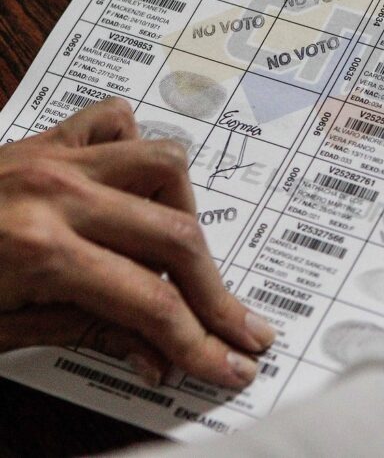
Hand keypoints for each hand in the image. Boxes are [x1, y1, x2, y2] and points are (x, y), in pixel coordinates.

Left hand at [0, 98, 275, 388]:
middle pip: (177, 240)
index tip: (231, 364)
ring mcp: (52, 157)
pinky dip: (136, 149)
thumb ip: (91, 335)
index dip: (200, 343)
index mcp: (39, 250)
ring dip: (186, 213)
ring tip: (184, 255)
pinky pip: (115, 119)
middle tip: (242, 328)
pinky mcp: (44, 138)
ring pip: (165, 164)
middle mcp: (56, 194)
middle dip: (219, 295)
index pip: (151, 305)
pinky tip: (135, 189)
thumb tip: (158, 357)